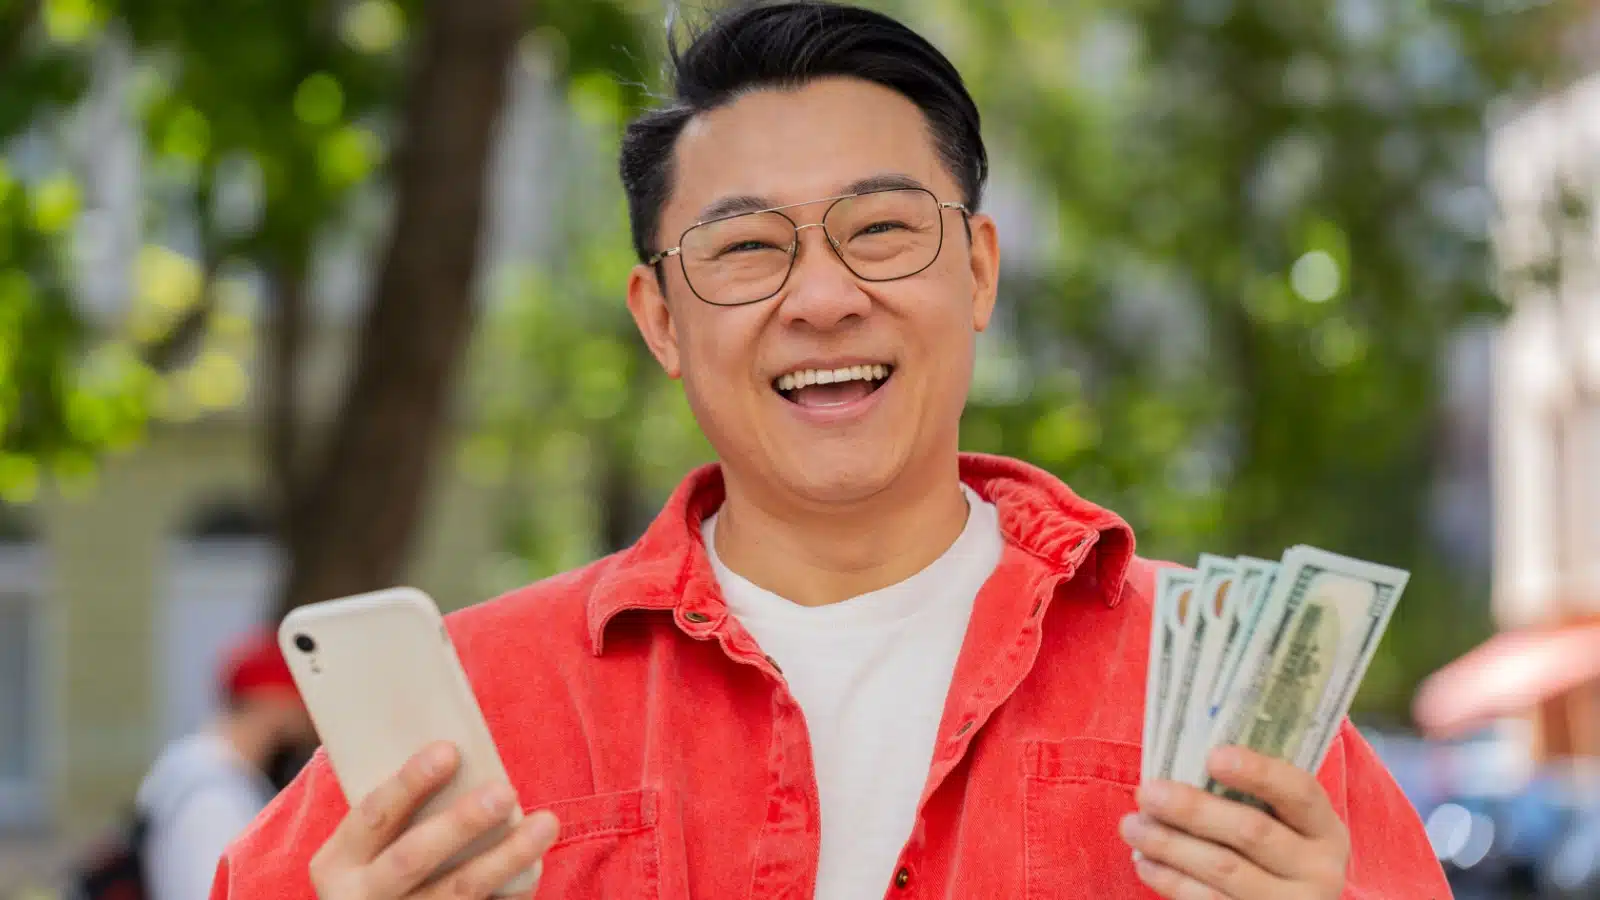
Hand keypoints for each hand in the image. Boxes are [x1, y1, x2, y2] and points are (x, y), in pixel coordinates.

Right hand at [309, 742, 560, 898]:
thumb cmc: (374, 871)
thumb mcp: (363, 848)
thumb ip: (398, 812)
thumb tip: (457, 750)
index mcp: (338, 863)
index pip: (374, 814)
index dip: (410, 782)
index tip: (449, 750)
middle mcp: (362, 898)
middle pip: (414, 858)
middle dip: (461, 823)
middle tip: (505, 791)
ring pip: (457, 892)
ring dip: (505, 858)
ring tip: (544, 824)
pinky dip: (511, 893)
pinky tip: (536, 868)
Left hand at [1118, 747, 1348, 898]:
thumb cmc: (1276, 852)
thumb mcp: (1283, 825)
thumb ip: (1251, 796)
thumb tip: (1183, 762)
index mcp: (1325, 830)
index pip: (1298, 792)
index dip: (1258, 772)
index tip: (1212, 756)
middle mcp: (1319, 870)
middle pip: (1252, 832)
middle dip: (1193, 809)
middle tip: (1147, 792)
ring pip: (1224, 870)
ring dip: (1170, 845)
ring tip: (1131, 826)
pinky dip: (1172, 881)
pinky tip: (1145, 862)